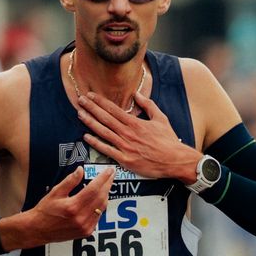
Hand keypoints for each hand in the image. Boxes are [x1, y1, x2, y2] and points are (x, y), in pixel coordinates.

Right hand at [12, 166, 113, 247]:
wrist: (38, 230)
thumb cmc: (45, 211)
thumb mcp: (55, 192)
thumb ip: (70, 181)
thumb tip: (81, 170)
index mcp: (73, 206)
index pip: (94, 189)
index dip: (103, 178)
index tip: (109, 170)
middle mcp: (81, 218)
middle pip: (101, 198)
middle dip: (108, 185)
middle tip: (111, 175)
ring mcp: (85, 227)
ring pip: (102, 207)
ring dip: (106, 195)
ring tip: (106, 185)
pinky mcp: (86, 232)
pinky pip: (98, 216)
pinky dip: (100, 206)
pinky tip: (99, 199)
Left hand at [75, 90, 194, 181]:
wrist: (175, 160)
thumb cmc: (168, 140)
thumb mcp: (160, 118)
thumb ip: (148, 105)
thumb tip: (137, 94)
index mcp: (135, 123)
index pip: (114, 109)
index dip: (100, 102)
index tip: (90, 96)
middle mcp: (128, 133)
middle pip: (105, 118)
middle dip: (91, 108)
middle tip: (80, 101)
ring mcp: (125, 147)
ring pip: (104, 132)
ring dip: (90, 122)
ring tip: (80, 114)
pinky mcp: (125, 160)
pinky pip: (107, 150)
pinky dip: (96, 143)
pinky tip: (86, 137)